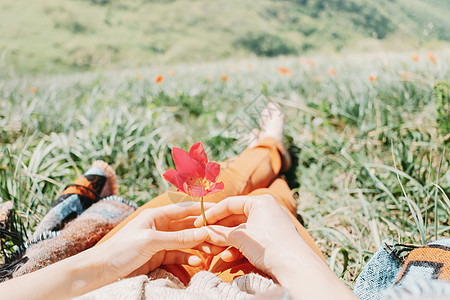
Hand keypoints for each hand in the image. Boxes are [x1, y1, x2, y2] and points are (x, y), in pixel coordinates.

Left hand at [97, 202, 211, 279]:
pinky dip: (189, 259)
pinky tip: (197, 263)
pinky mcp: (158, 257)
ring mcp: (160, 242)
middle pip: (188, 226)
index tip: (221, 212)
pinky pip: (179, 256)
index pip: (185, 210)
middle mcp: (160, 226)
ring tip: (211, 253)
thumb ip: (178, 238)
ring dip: (198, 247)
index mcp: (157, 215)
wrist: (100, 271)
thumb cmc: (121, 250)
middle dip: (204, 231)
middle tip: (220, 238)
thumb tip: (203, 233)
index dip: (203, 210)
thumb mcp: (151, 241)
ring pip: (186, 242)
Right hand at [193, 195, 308, 275]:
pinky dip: (238, 249)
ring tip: (214, 251)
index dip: (212, 214)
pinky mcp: (272, 240)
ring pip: (242, 232)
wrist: (295, 268)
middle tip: (204, 238)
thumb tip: (203, 232)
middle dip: (219, 231)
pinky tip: (228, 259)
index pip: (230, 204)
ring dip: (227, 242)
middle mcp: (267, 210)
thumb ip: (220, 234)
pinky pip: (251, 241)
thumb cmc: (269, 246)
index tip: (199, 223)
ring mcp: (270, 226)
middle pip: (235, 218)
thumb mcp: (240, 238)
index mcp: (260, 202)